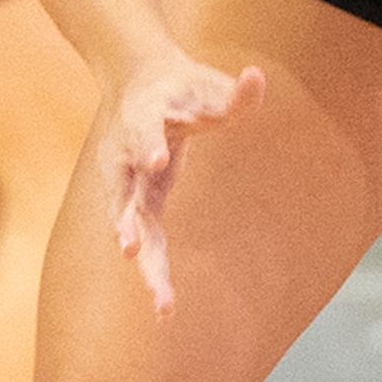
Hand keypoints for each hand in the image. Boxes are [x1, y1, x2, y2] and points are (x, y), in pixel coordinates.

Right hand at [102, 51, 265, 316]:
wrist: (139, 84)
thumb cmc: (182, 86)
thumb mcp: (210, 85)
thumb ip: (235, 92)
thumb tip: (256, 77)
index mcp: (143, 118)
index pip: (145, 132)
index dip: (150, 144)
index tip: (155, 160)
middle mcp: (126, 156)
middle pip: (125, 194)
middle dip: (129, 225)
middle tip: (131, 252)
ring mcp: (127, 182)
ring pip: (130, 226)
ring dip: (143, 261)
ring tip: (161, 299)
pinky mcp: (135, 200)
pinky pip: (142, 235)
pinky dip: (151, 265)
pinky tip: (166, 304)